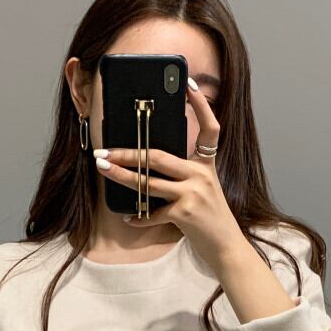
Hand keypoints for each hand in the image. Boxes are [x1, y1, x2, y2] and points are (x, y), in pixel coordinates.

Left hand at [94, 78, 243, 267]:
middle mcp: (201, 175)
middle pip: (157, 156)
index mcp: (206, 164)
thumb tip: (148, 164)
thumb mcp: (203, 189)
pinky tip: (129, 218)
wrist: (226, 247)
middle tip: (105, 151)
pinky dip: (139, 217)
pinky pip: (153, 212)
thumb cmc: (210, 218)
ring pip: (149, 181)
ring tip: (103, 170)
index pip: (209, 127)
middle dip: (127, 153)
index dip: (199, 104)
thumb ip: (183, 174)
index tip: (186, 83)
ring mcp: (194, 194)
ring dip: (122, 177)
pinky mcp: (186, 214)